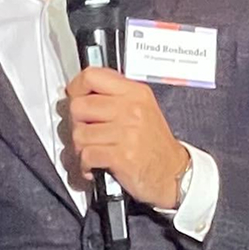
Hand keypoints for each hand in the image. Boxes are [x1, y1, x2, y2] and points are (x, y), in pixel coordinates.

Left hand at [64, 67, 192, 209]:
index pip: (92, 76)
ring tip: (92, 151)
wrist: (173, 173)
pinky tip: (94, 166)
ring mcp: (127, 132)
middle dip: (76, 124)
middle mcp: (131, 109)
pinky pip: (87, 155)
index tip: (75, 98)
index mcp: (134, 92)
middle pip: (79, 106)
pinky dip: (85, 164)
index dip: (76, 88)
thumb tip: (80, 93)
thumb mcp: (142, 109)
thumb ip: (114, 97)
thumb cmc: (154, 144)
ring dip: (80, 148)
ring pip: (79, 134)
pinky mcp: (122, 156)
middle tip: (85, 133)